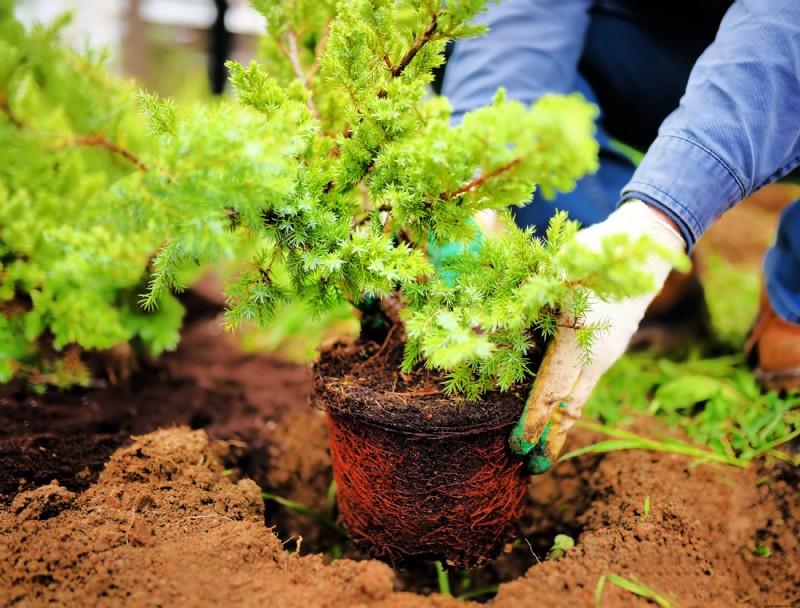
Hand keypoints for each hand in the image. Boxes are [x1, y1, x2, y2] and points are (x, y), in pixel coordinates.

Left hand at [509, 200, 686, 473]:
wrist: (649, 244)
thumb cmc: (596, 252)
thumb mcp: (557, 270)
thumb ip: (527, 300)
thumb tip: (485, 324)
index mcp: (578, 342)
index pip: (551, 394)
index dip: (532, 423)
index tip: (516, 447)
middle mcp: (596, 358)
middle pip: (570, 411)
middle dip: (550, 440)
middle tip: (530, 469)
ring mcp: (607, 356)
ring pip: (580, 400)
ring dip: (561, 425)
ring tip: (541, 447)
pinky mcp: (610, 349)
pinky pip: (587, 385)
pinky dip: (571, 404)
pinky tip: (558, 413)